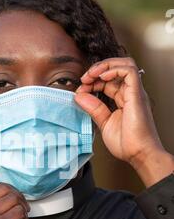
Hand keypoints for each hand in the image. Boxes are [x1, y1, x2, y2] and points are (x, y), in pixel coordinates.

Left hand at [74, 57, 173, 186]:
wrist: (139, 154)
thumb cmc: (127, 144)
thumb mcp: (103, 123)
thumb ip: (93, 108)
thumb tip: (79, 95)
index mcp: (123, 100)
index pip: (107, 82)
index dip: (92, 82)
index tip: (80, 89)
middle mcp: (130, 93)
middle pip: (115, 69)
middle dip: (96, 70)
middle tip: (83, 79)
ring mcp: (135, 92)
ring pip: (125, 64)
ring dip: (105, 66)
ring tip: (91, 75)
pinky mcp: (137, 94)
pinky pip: (129, 71)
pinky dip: (113, 69)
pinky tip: (101, 77)